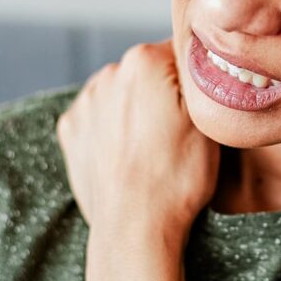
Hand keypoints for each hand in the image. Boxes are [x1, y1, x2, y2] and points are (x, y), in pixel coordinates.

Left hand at [55, 39, 220, 251]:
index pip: (183, 51)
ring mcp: (85, 102)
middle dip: (166, 93)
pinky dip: (114, 129)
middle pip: (151, 71)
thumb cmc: (178, 177)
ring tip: (154, 149)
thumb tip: (200, 51)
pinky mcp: (71, 129)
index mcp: (144, 60)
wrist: (135, 229)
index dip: (199, 80)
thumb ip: (203, 73)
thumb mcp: (209, 118)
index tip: (203, 109)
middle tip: (180, 133)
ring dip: (139, 110)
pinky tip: (130, 154)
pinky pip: (100, 117)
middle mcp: (108, 72)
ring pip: (125, 94)